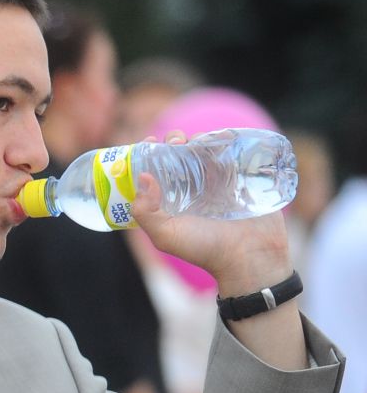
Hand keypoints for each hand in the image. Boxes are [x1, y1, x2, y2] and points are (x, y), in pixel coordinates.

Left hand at [131, 131, 291, 296]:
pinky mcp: (243, 178)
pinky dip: (227, 141)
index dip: (150, 155)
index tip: (148, 142)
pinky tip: (221, 136)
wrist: (249, 256)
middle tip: (175, 141)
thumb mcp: (165, 235)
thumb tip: (143, 177)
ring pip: (205, 151)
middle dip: (174, 142)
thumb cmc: (204, 249)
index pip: (157, 172)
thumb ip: (145, 212)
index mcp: (172, 201)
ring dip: (199, 139)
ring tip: (195, 140)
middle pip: (180, 156)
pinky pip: (234, 154)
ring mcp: (219, 183)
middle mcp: (194, 190)